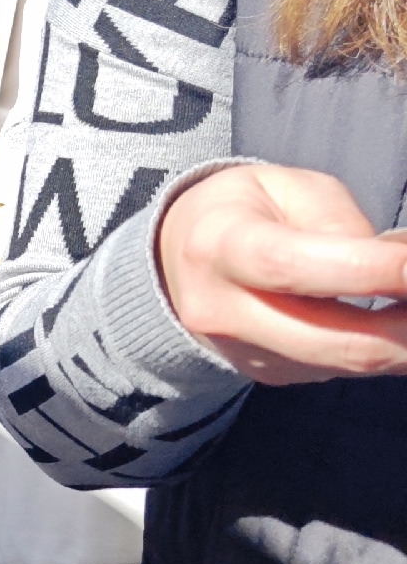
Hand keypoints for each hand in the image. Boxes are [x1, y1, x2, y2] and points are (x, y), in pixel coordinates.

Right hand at [156, 164, 406, 384]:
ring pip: (347, 363)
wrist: (179, 263)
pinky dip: (385, 347)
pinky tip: (399, 318)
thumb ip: (339, 223)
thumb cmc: (244, 210)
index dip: (370, 269)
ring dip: (404, 341)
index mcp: (218, 247)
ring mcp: (244, 354)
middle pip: (332, 339)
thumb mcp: (288, 188)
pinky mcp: (268, 375)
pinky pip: (340, 368)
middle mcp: (222, 312)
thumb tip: (398, 266)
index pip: (293, 266)